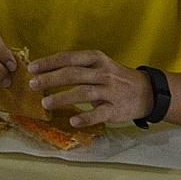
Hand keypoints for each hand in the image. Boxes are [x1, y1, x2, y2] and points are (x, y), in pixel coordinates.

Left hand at [26, 49, 153, 128]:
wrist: (148, 92)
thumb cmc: (116, 77)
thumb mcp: (100, 64)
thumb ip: (78, 67)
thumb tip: (47, 70)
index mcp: (97, 59)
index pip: (69, 58)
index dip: (50, 62)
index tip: (32, 68)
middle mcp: (103, 73)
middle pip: (73, 74)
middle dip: (51, 79)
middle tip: (33, 84)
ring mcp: (111, 92)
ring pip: (84, 93)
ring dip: (63, 98)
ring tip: (45, 103)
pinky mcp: (116, 110)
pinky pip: (99, 114)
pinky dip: (85, 118)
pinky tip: (73, 121)